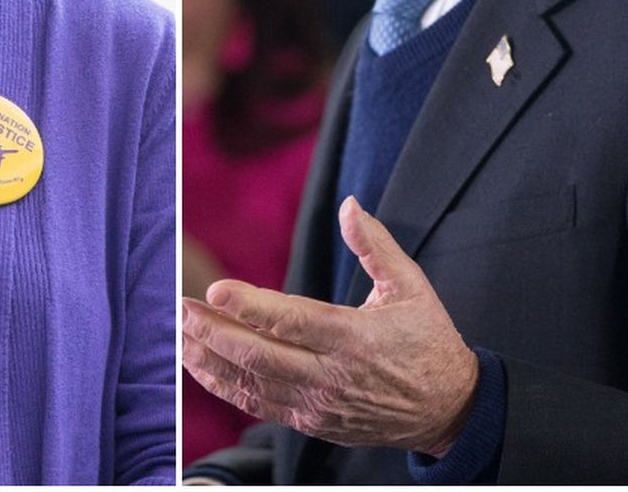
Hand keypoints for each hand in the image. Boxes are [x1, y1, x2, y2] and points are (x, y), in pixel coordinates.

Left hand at [179, 196, 478, 457]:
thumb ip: (376, 246)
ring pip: (252, 383)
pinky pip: (258, 405)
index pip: (294, 321)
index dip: (251, 307)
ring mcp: (320, 404)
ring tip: (177, 334)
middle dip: (213, 332)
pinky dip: (224, 386)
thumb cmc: (428, 342)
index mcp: (356, 338)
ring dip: (209, 359)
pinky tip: (198, 366)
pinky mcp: (312, 422)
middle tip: (179, 309)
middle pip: (261, 356)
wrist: (451, 410)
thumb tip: (350, 205)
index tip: (215, 289)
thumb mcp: (412, 288)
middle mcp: (333, 376)